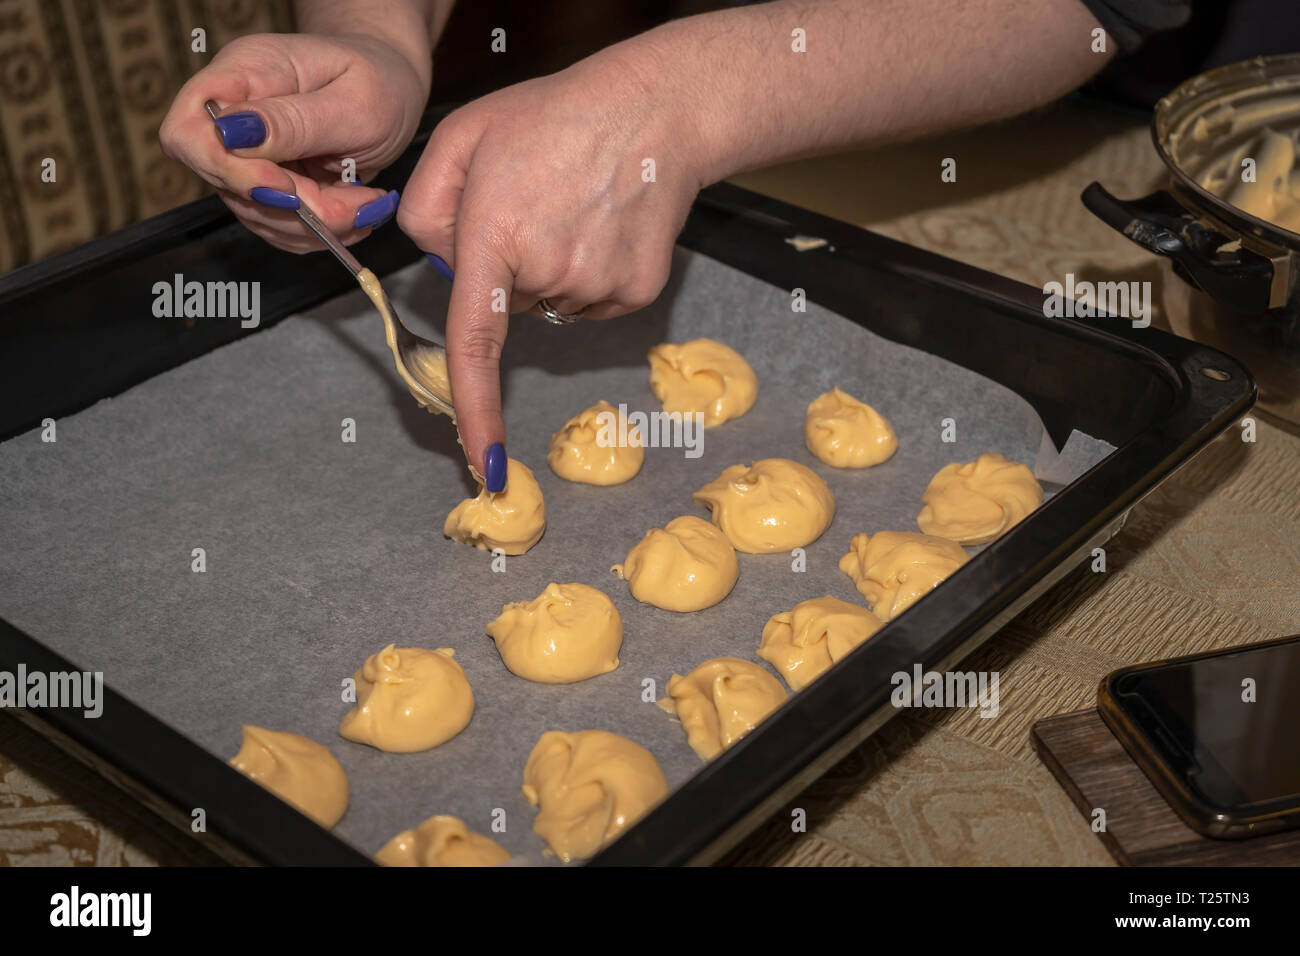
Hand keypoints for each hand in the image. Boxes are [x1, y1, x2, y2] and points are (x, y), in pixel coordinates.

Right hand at [159, 31, 429, 250]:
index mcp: (242, 75)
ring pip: (257, 215)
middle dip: (295, 210)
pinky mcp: (267, 186)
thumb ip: (295, 120)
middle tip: (359, 204)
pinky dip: (320, 232)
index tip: (288, 189)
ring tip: (367, 204)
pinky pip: (280, 226)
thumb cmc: (377, 79)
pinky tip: (356, 213)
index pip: (188, 133)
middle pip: (227, 185)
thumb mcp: (353, 99)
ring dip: (315, 226)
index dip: (228, 171)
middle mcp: (233, 117)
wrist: (391, 86)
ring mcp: (246, 156)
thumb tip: (232, 134)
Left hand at [398, 43, 704, 489]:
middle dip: (506, 268)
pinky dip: (588, 274)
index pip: (474, 343)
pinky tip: (602, 224)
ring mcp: (600, 287)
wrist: (655, 112)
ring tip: (572, 205)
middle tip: (532, 203)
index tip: (485, 467)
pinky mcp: (636, 291)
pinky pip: (591, 303)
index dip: (476, 412)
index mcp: (496, 234)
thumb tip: (445, 273)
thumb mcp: (460, 137)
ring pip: (550, 305)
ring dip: (550, 268)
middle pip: (507, 306)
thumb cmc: (552, 118)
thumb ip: (424, 209)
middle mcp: (550, 272)